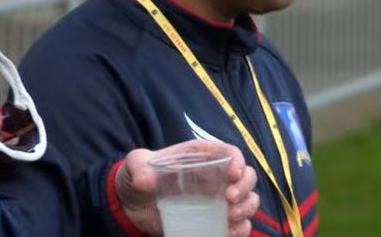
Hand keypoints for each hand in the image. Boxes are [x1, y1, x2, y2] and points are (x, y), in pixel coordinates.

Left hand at [114, 142, 259, 236]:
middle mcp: (215, 177)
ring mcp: (216, 199)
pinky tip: (228, 231)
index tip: (232, 175)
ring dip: (246, 209)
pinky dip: (240, 230)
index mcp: (201, 156)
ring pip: (248, 201)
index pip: (230, 153)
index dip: (237, 161)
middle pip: (247, 177)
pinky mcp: (213, 220)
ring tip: (229, 216)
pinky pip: (238, 226)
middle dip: (245, 187)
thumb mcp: (135, 164)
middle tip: (229, 198)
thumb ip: (138, 167)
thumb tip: (143, 181)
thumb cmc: (138, 175)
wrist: (132, 203)